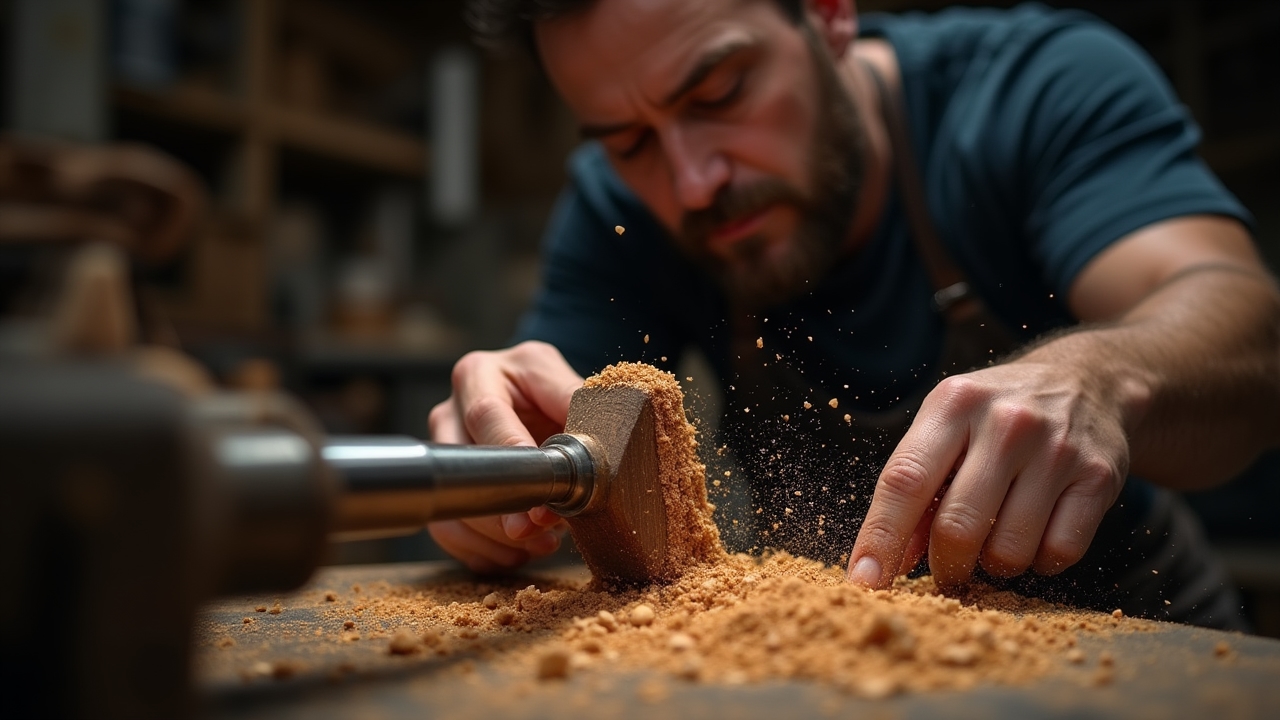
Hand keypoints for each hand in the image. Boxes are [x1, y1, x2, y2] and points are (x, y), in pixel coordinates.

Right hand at [426, 341, 583, 572]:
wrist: (533, 400)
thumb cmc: (550, 389)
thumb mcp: (565, 383)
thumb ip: (579, 407)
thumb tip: (602, 440)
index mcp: (480, 375)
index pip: (487, 414)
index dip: (512, 453)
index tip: (539, 488)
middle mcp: (450, 410)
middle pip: (461, 466)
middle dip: (503, 507)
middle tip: (540, 528)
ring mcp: (442, 451)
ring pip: (450, 506)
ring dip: (497, 537)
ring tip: (542, 543)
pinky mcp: (445, 487)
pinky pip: (449, 531)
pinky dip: (486, 552)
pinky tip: (520, 553)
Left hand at [846, 359, 1135, 588]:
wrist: (1089, 382)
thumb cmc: (995, 416)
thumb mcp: (947, 429)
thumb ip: (916, 490)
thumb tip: (882, 563)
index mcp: (953, 404)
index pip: (905, 481)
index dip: (880, 537)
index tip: (863, 582)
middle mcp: (1006, 422)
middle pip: (957, 527)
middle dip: (945, 565)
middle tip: (948, 569)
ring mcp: (1057, 449)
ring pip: (1009, 551)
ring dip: (995, 565)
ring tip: (997, 539)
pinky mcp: (1099, 477)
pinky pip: (1059, 553)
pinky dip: (1041, 561)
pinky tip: (1037, 534)